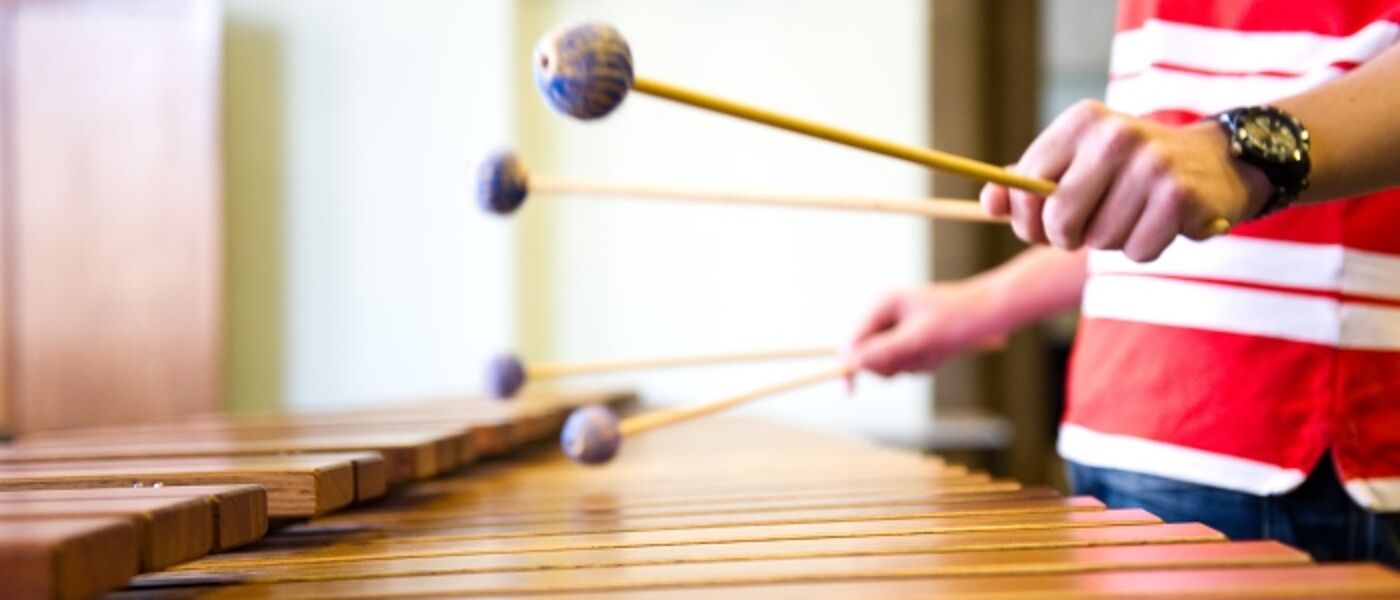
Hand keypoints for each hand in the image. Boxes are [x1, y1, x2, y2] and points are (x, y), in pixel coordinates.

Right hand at [844, 283, 1006, 377]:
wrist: (988, 312)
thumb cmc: (957, 319)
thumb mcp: (922, 338)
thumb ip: (886, 351)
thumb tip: (855, 363)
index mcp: (880, 303)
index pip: (850, 340)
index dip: (848, 365)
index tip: (849, 392)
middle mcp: (881, 312)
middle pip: (865, 354)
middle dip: (892, 364)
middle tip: (920, 358)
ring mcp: (892, 324)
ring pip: (884, 361)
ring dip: (909, 365)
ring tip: (933, 352)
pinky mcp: (904, 336)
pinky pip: (899, 362)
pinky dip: (918, 364)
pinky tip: (936, 352)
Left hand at [980, 100, 1272, 261]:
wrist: (1216, 161)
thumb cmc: (1129, 170)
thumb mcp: (1076, 164)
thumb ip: (1027, 184)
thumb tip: (989, 202)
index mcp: (1081, 122)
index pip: (1026, 184)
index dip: (1026, 220)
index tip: (1041, 228)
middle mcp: (1115, 135)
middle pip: (1059, 218)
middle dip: (1065, 238)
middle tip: (1083, 232)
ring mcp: (1150, 163)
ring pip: (1099, 239)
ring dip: (1110, 242)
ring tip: (1132, 216)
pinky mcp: (1180, 195)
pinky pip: (1137, 251)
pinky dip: (1144, 249)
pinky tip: (1160, 223)